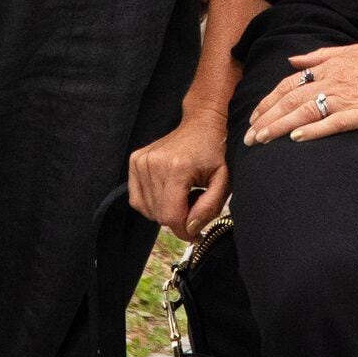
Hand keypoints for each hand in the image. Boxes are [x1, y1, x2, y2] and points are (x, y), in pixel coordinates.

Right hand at [130, 103, 231, 237]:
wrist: (200, 124)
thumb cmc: (214, 152)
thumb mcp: (222, 180)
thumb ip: (209, 208)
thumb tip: (190, 230)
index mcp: (177, 169)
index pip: (171, 216)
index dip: (184, 230)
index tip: (196, 232)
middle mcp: (154, 165)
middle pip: (159, 215)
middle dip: (178, 219)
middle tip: (192, 205)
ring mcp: (141, 162)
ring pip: (148, 210)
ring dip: (165, 211)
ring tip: (181, 196)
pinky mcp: (135, 161)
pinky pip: (137, 199)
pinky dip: (152, 204)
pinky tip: (166, 192)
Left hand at [243, 38, 357, 145]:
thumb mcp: (352, 51)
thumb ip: (320, 56)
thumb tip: (292, 59)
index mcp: (331, 66)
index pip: (289, 83)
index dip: (268, 100)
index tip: (254, 115)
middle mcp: (334, 80)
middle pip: (290, 99)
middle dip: (265, 117)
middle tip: (247, 136)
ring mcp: (348, 97)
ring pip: (304, 111)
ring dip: (279, 126)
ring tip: (261, 140)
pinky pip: (332, 122)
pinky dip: (312, 130)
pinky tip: (296, 138)